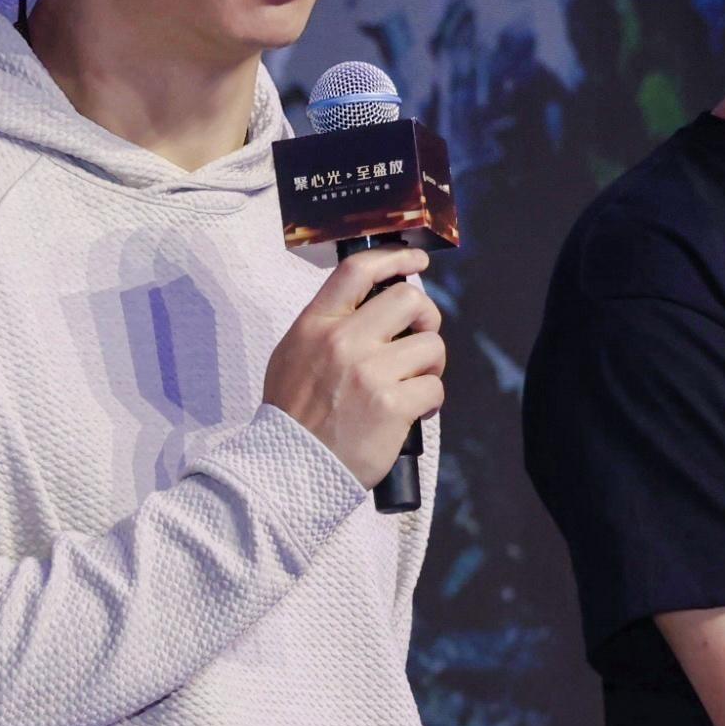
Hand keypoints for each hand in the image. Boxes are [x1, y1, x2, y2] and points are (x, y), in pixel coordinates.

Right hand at [262, 248, 445, 484]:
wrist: (290, 467)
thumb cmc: (294, 413)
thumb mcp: (294, 354)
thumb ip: (328, 325)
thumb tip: (373, 305)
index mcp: (317, 324)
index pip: (358, 271)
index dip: (395, 258)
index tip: (417, 261)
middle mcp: (343, 341)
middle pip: (409, 300)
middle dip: (427, 316)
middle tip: (420, 337)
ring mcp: (369, 373)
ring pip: (431, 345)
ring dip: (430, 364)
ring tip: (414, 382)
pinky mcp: (392, 405)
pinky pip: (434, 387)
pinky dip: (431, 400)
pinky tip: (415, 412)